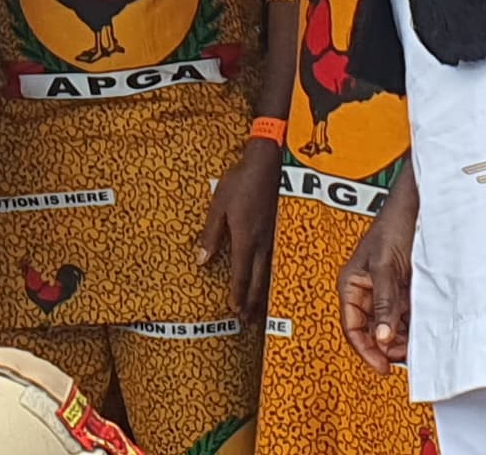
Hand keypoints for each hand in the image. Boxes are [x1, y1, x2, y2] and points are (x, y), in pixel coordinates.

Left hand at [198, 141, 282, 320]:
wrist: (271, 163)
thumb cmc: (241, 182)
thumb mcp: (218, 204)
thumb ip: (211, 234)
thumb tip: (201, 260)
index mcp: (246, 239)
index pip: (240, 275)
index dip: (237, 295)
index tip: (234, 312)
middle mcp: (263, 244)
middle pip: (258, 281)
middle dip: (251, 303)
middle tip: (247, 322)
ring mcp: (277, 239)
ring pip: (271, 275)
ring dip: (264, 295)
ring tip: (261, 313)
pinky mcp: (284, 232)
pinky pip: (280, 262)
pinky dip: (276, 279)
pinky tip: (275, 285)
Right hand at [339, 175, 416, 370]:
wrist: (417, 207)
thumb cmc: (392, 226)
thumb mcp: (384, 267)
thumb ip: (383, 302)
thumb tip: (380, 337)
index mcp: (351, 284)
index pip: (352, 327)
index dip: (365, 350)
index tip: (382, 367)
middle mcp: (367, 291)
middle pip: (371, 331)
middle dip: (385, 347)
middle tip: (403, 358)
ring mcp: (386, 292)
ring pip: (389, 327)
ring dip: (400, 340)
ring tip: (414, 347)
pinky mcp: (404, 291)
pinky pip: (405, 317)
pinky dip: (412, 328)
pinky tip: (421, 334)